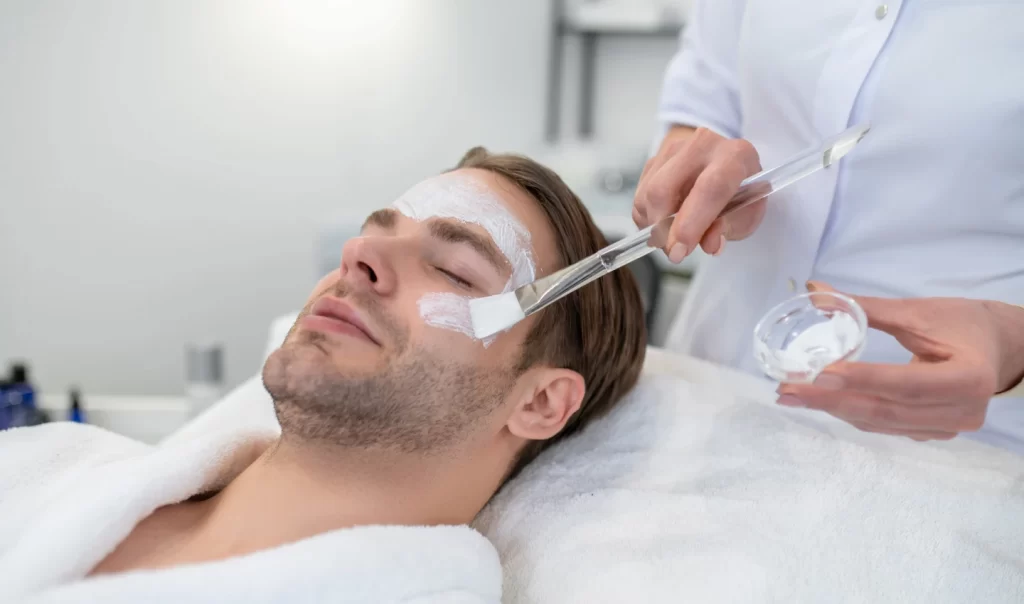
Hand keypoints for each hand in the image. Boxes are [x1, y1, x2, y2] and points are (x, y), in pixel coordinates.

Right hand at [633, 126, 762, 262]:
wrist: (723, 165)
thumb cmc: (738, 193)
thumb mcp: (745, 215)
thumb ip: (726, 229)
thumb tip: (709, 245)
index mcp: (735, 156)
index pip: (709, 187)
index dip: (691, 224)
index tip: (679, 252)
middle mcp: (703, 145)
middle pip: (664, 189)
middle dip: (662, 229)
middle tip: (673, 252)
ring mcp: (674, 149)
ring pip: (647, 195)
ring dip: (653, 225)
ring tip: (672, 235)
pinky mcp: (655, 158)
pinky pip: (640, 196)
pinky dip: (647, 218)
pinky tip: (664, 222)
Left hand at [777, 282, 1023, 440]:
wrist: (998, 348)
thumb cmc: (961, 323)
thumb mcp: (917, 311)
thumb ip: (865, 306)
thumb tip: (813, 289)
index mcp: (968, 377)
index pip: (906, 383)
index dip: (862, 380)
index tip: (818, 374)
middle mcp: (962, 412)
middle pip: (887, 409)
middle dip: (831, 400)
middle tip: (787, 390)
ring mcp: (948, 428)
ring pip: (881, 422)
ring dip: (834, 409)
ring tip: (794, 396)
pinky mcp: (933, 433)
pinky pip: (886, 426)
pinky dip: (852, 413)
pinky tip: (822, 401)